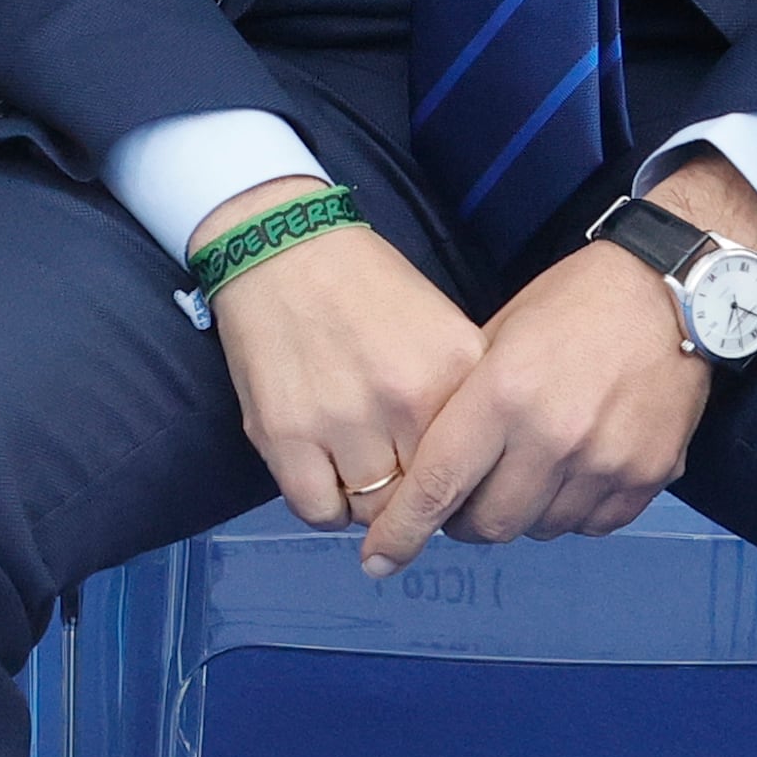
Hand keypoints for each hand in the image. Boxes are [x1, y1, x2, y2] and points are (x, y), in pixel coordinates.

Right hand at [197, 179, 485, 533]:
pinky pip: (317, 511)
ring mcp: (342, 418)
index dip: (459, 482)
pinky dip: (322, 504)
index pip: (476, 470)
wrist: (280, 245)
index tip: (443, 477)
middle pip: (426, 498)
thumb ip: (462, 398)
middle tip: (391, 466)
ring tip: (352, 462)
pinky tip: (320, 471)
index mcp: (454, 371)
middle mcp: (405, 400)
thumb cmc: (364, 287)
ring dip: (364, 499)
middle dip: (412, 491)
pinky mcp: (284, 432)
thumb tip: (468, 477)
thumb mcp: (441, 328)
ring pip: (371, 512)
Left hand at [365, 156, 756, 574]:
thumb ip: (465, 400)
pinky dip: (570, 512)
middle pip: (490, 523)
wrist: (669, 296)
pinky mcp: (648, 478)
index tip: (376, 561)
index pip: (439, 485)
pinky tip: (569, 475)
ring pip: (541, 529)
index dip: (402, 530)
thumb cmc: (571, 303)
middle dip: (464, 521)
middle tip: (463, 498)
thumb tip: (431, 463)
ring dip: (520, 514)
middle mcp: (553, 438)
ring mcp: (606, 464)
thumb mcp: (497, 333)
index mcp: (503, 395)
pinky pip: (593, 525)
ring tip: (523, 474)